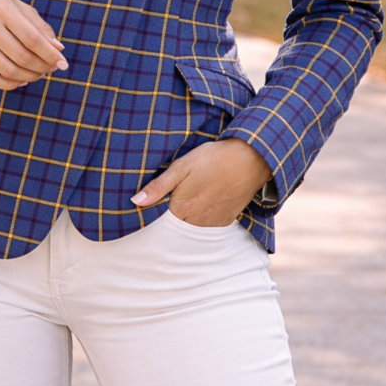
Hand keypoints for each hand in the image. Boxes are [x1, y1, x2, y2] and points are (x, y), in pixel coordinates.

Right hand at [0, 0, 66, 90]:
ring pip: (7, 71)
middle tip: (50, 68)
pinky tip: (20, 81)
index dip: (50, 54)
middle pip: (22, 57)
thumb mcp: (19, 6)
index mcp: (4, 11)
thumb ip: (40, 27)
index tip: (62, 63)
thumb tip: (58, 49)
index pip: (32, 39)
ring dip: (28, 77)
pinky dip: (8, 85)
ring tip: (38, 74)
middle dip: (42, 67)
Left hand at [131, 139, 271, 226]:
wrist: (250, 160)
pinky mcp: (227, 220)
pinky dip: (205, 217)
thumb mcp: (181, 167)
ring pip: (194, 226)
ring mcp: (213, 223)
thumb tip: (135, 201)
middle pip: (177, 224)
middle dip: (175, 213)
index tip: (160, 198)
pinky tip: (206, 201)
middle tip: (180, 194)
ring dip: (190, 216)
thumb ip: (158, 187)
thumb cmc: (213, 159)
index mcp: (182, 209)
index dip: (159, 208)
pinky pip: (210, 225)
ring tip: (194, 196)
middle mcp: (197, 221)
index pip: (161, 218)